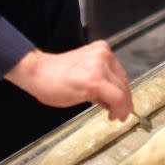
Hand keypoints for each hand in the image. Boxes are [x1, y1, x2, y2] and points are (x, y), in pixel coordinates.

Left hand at [4, 40, 133, 120]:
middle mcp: (101, 62)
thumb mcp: (78, 101)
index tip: (119, 117)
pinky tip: (110, 87)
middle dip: (123, 101)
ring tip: (116, 101)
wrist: (40, 70)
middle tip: (121, 112)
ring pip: (121, 75)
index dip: (121, 110)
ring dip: (121, 89)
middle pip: (123, 85)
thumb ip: (101, 100)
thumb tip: (115, 104)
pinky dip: (114, 77)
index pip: (118, 96)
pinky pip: (115, 65)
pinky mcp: (101, 47)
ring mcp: (102, 52)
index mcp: (94, 78)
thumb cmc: (52, 88)